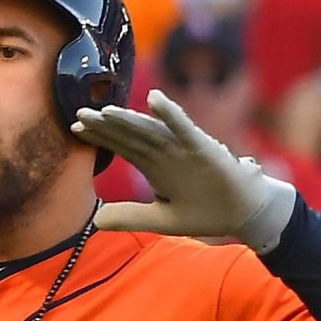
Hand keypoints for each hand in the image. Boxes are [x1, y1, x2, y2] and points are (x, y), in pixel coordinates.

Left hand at [71, 89, 298, 251]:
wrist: (246, 214)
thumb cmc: (206, 211)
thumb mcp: (162, 219)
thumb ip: (131, 217)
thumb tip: (94, 221)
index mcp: (155, 165)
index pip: (122, 146)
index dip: (100, 136)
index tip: (74, 127)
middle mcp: (166, 152)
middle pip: (130, 134)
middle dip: (105, 124)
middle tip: (79, 112)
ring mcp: (184, 148)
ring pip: (152, 129)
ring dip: (130, 119)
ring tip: (106, 110)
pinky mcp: (204, 149)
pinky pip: (185, 128)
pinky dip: (171, 114)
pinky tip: (155, 99)